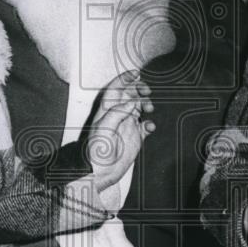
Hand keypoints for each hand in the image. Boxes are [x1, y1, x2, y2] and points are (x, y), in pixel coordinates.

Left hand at [87, 70, 153, 191]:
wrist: (100, 173)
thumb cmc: (96, 151)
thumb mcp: (104, 128)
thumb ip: (118, 113)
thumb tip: (132, 102)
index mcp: (107, 110)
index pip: (116, 89)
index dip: (125, 78)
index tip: (136, 73)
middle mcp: (118, 115)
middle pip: (130, 95)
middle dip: (139, 89)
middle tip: (147, 92)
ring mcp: (127, 126)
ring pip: (139, 107)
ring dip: (146, 104)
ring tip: (149, 109)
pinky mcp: (135, 138)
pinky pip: (146, 126)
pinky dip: (150, 124)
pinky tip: (150, 127)